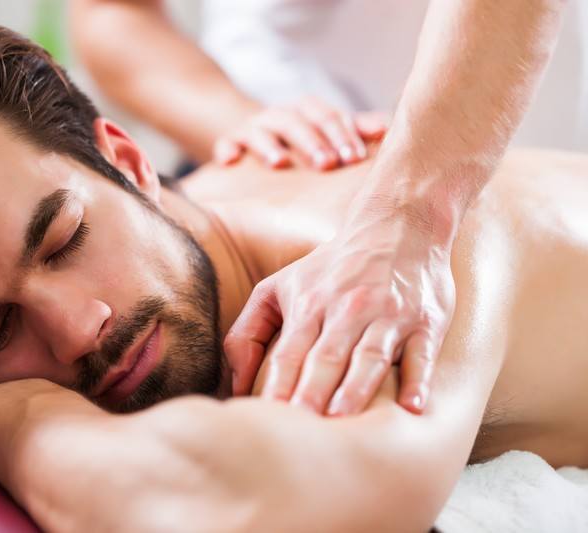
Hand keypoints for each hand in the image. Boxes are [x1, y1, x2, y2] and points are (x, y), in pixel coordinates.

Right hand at [213, 97, 387, 170]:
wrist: (255, 136)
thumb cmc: (302, 140)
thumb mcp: (327, 132)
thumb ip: (354, 129)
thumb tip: (386, 129)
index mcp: (307, 110)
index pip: (328, 116)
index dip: (342, 134)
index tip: (354, 158)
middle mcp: (280, 114)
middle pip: (297, 122)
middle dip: (312, 142)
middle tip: (327, 164)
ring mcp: (253, 127)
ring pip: (261, 130)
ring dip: (269, 145)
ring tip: (279, 163)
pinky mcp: (230, 142)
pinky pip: (226, 143)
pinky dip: (227, 150)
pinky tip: (230, 162)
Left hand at [224, 214, 454, 415]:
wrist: (397, 225)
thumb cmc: (330, 268)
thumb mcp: (278, 287)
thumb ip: (249, 332)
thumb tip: (235, 383)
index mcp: (309, 305)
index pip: (289, 353)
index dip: (277, 385)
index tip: (267, 418)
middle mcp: (347, 309)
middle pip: (326, 357)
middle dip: (311, 392)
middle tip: (300, 428)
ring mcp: (388, 314)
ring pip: (370, 356)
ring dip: (355, 388)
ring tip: (342, 418)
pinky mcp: (425, 320)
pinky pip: (422, 353)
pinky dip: (418, 379)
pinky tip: (412, 406)